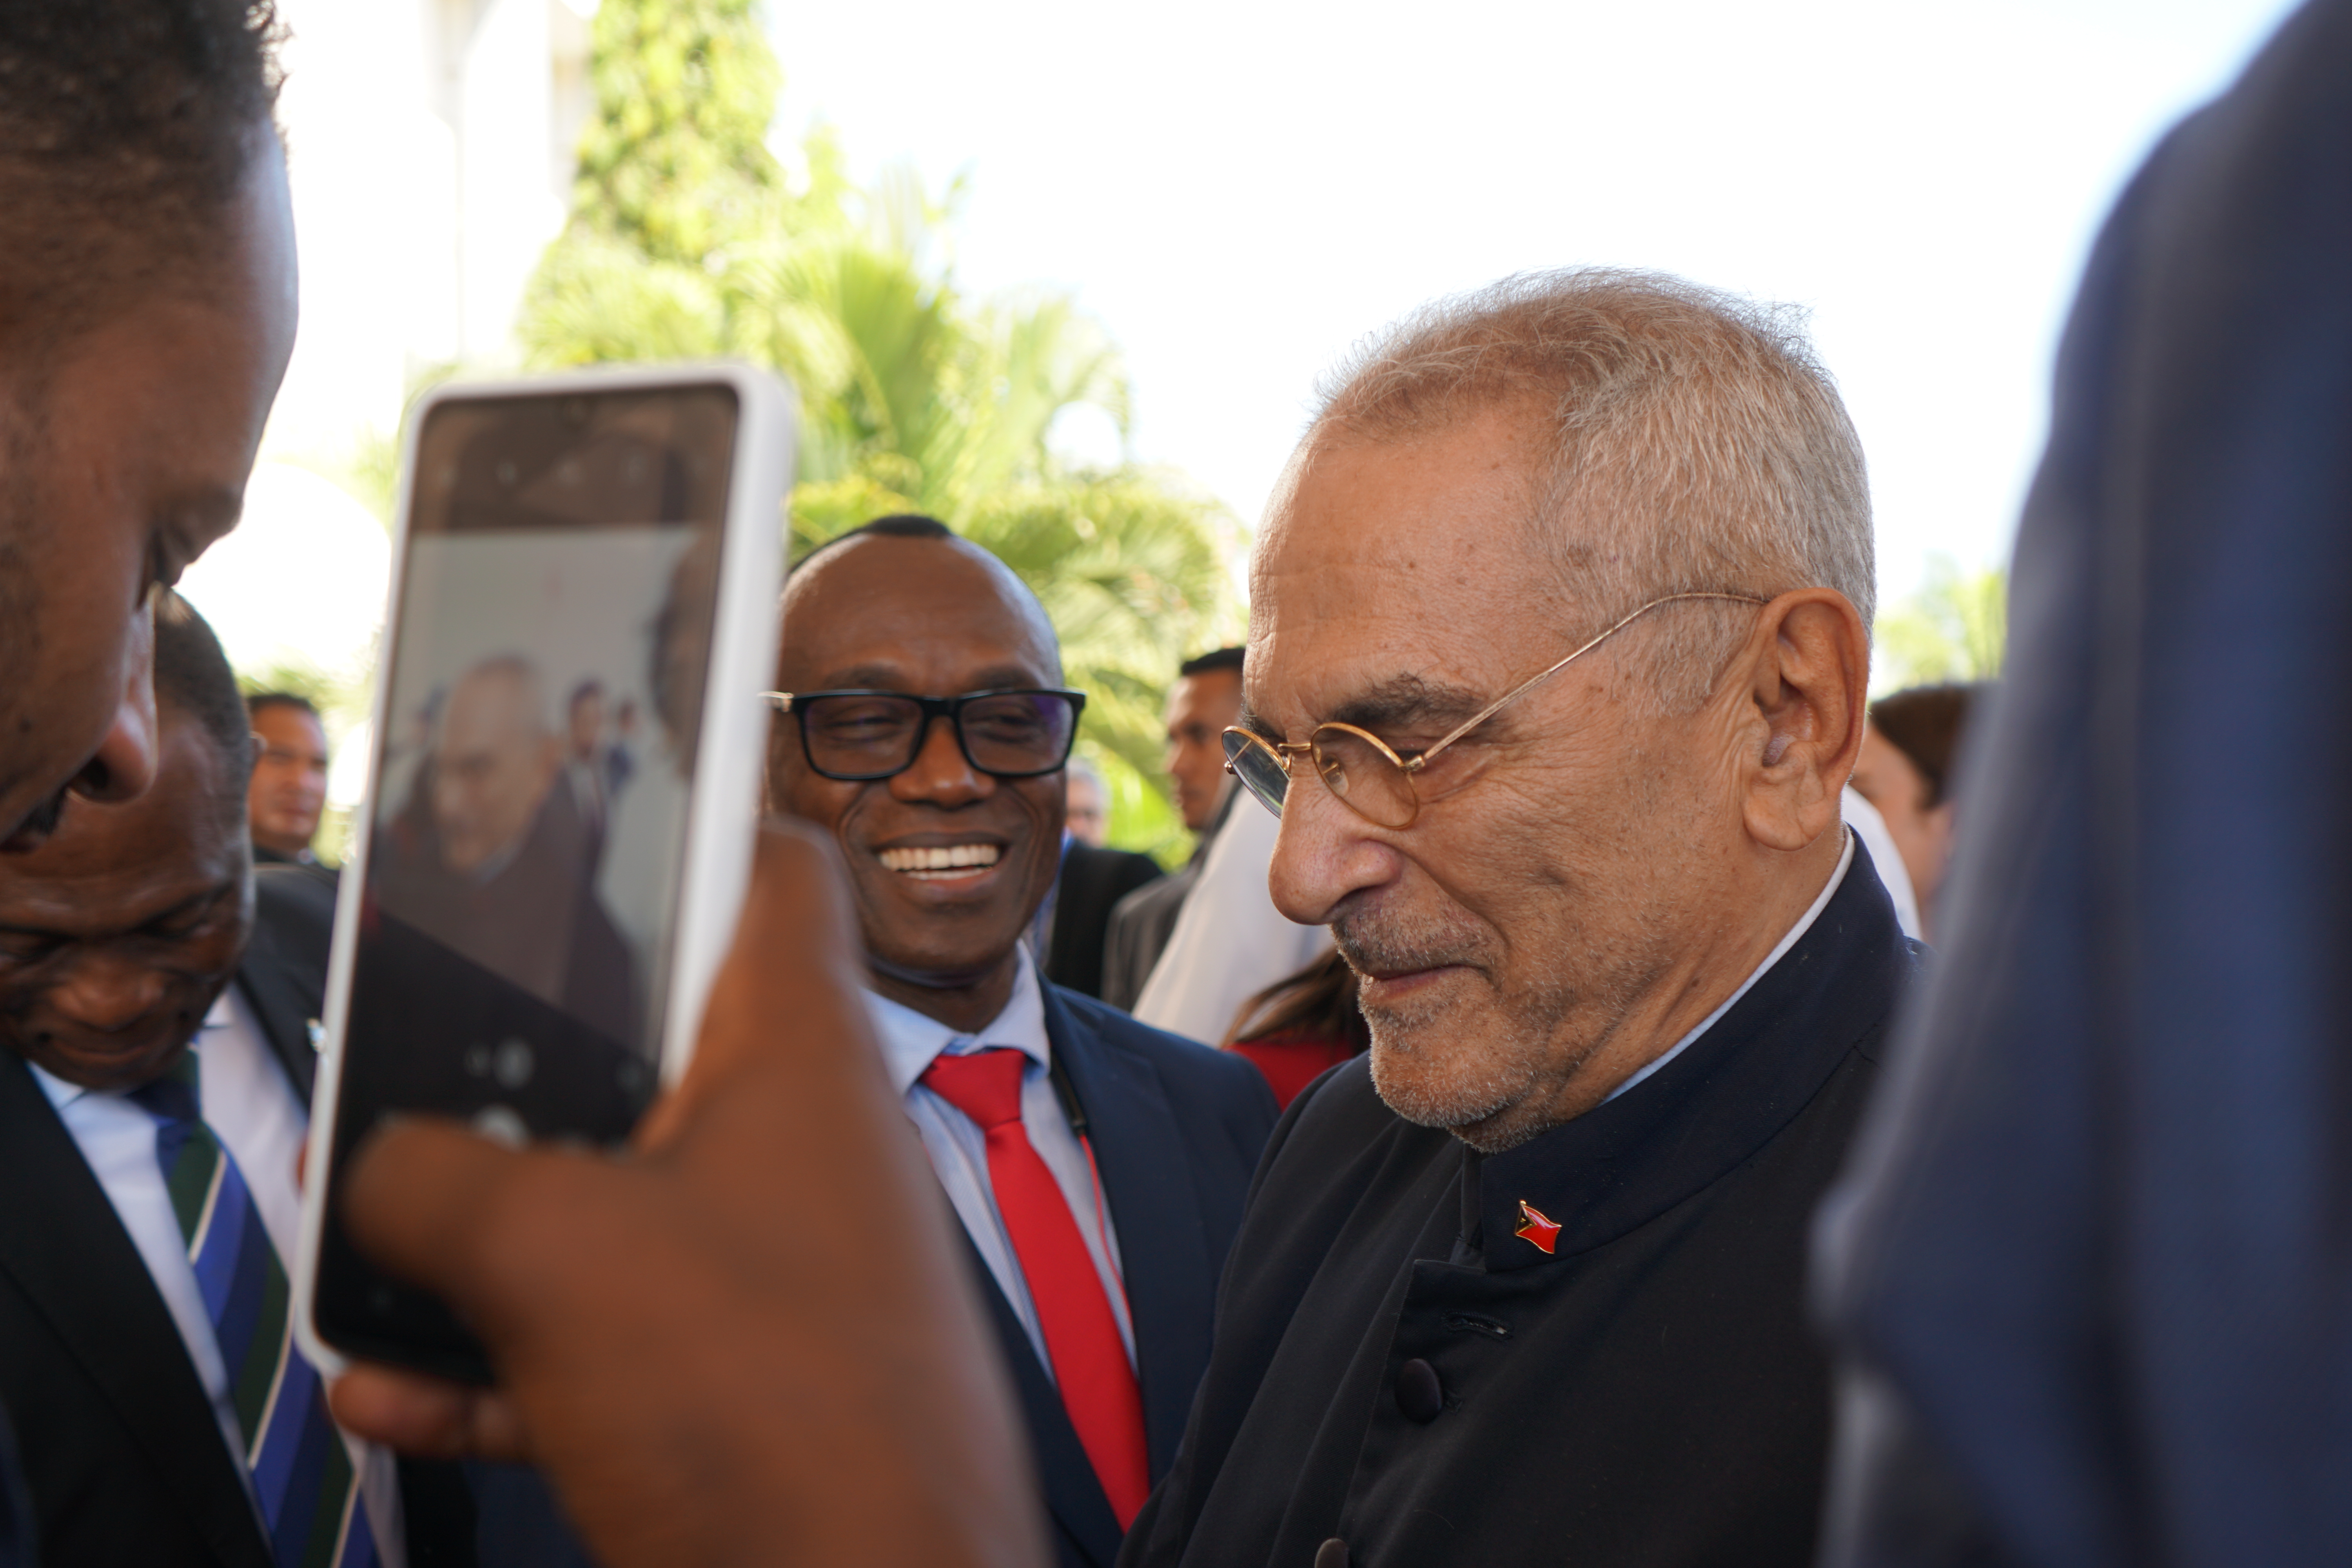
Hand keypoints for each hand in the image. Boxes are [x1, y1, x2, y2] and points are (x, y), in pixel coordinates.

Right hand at [327, 820, 1045, 1567]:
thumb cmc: (775, 1406)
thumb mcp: (555, 1255)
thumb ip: (437, 1180)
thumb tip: (380, 1167)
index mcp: (795, 1052)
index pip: (769, 868)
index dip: (690, 813)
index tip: (593, 801)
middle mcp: (794, 1142)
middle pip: (645, 1043)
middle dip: (514, 1066)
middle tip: (410, 1071)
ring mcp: (770, 1262)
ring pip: (606, 1198)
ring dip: (481, 1230)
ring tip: (373, 1247)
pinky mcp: (739, 1375)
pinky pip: (601, 1336)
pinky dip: (502, 1359)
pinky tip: (399, 1390)